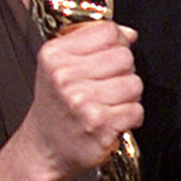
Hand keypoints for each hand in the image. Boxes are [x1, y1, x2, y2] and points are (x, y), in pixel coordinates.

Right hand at [20, 21, 144, 180]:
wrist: (44, 149)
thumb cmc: (56, 107)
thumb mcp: (60, 66)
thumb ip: (92, 42)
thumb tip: (128, 34)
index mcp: (54, 55)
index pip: (108, 31)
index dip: (116, 43)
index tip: (107, 58)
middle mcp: (64, 77)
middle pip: (125, 57)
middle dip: (123, 72)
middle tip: (106, 87)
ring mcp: (82, 102)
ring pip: (134, 84)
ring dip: (128, 97)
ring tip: (108, 105)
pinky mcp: (99, 126)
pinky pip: (136, 110)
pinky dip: (130, 118)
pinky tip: (112, 120)